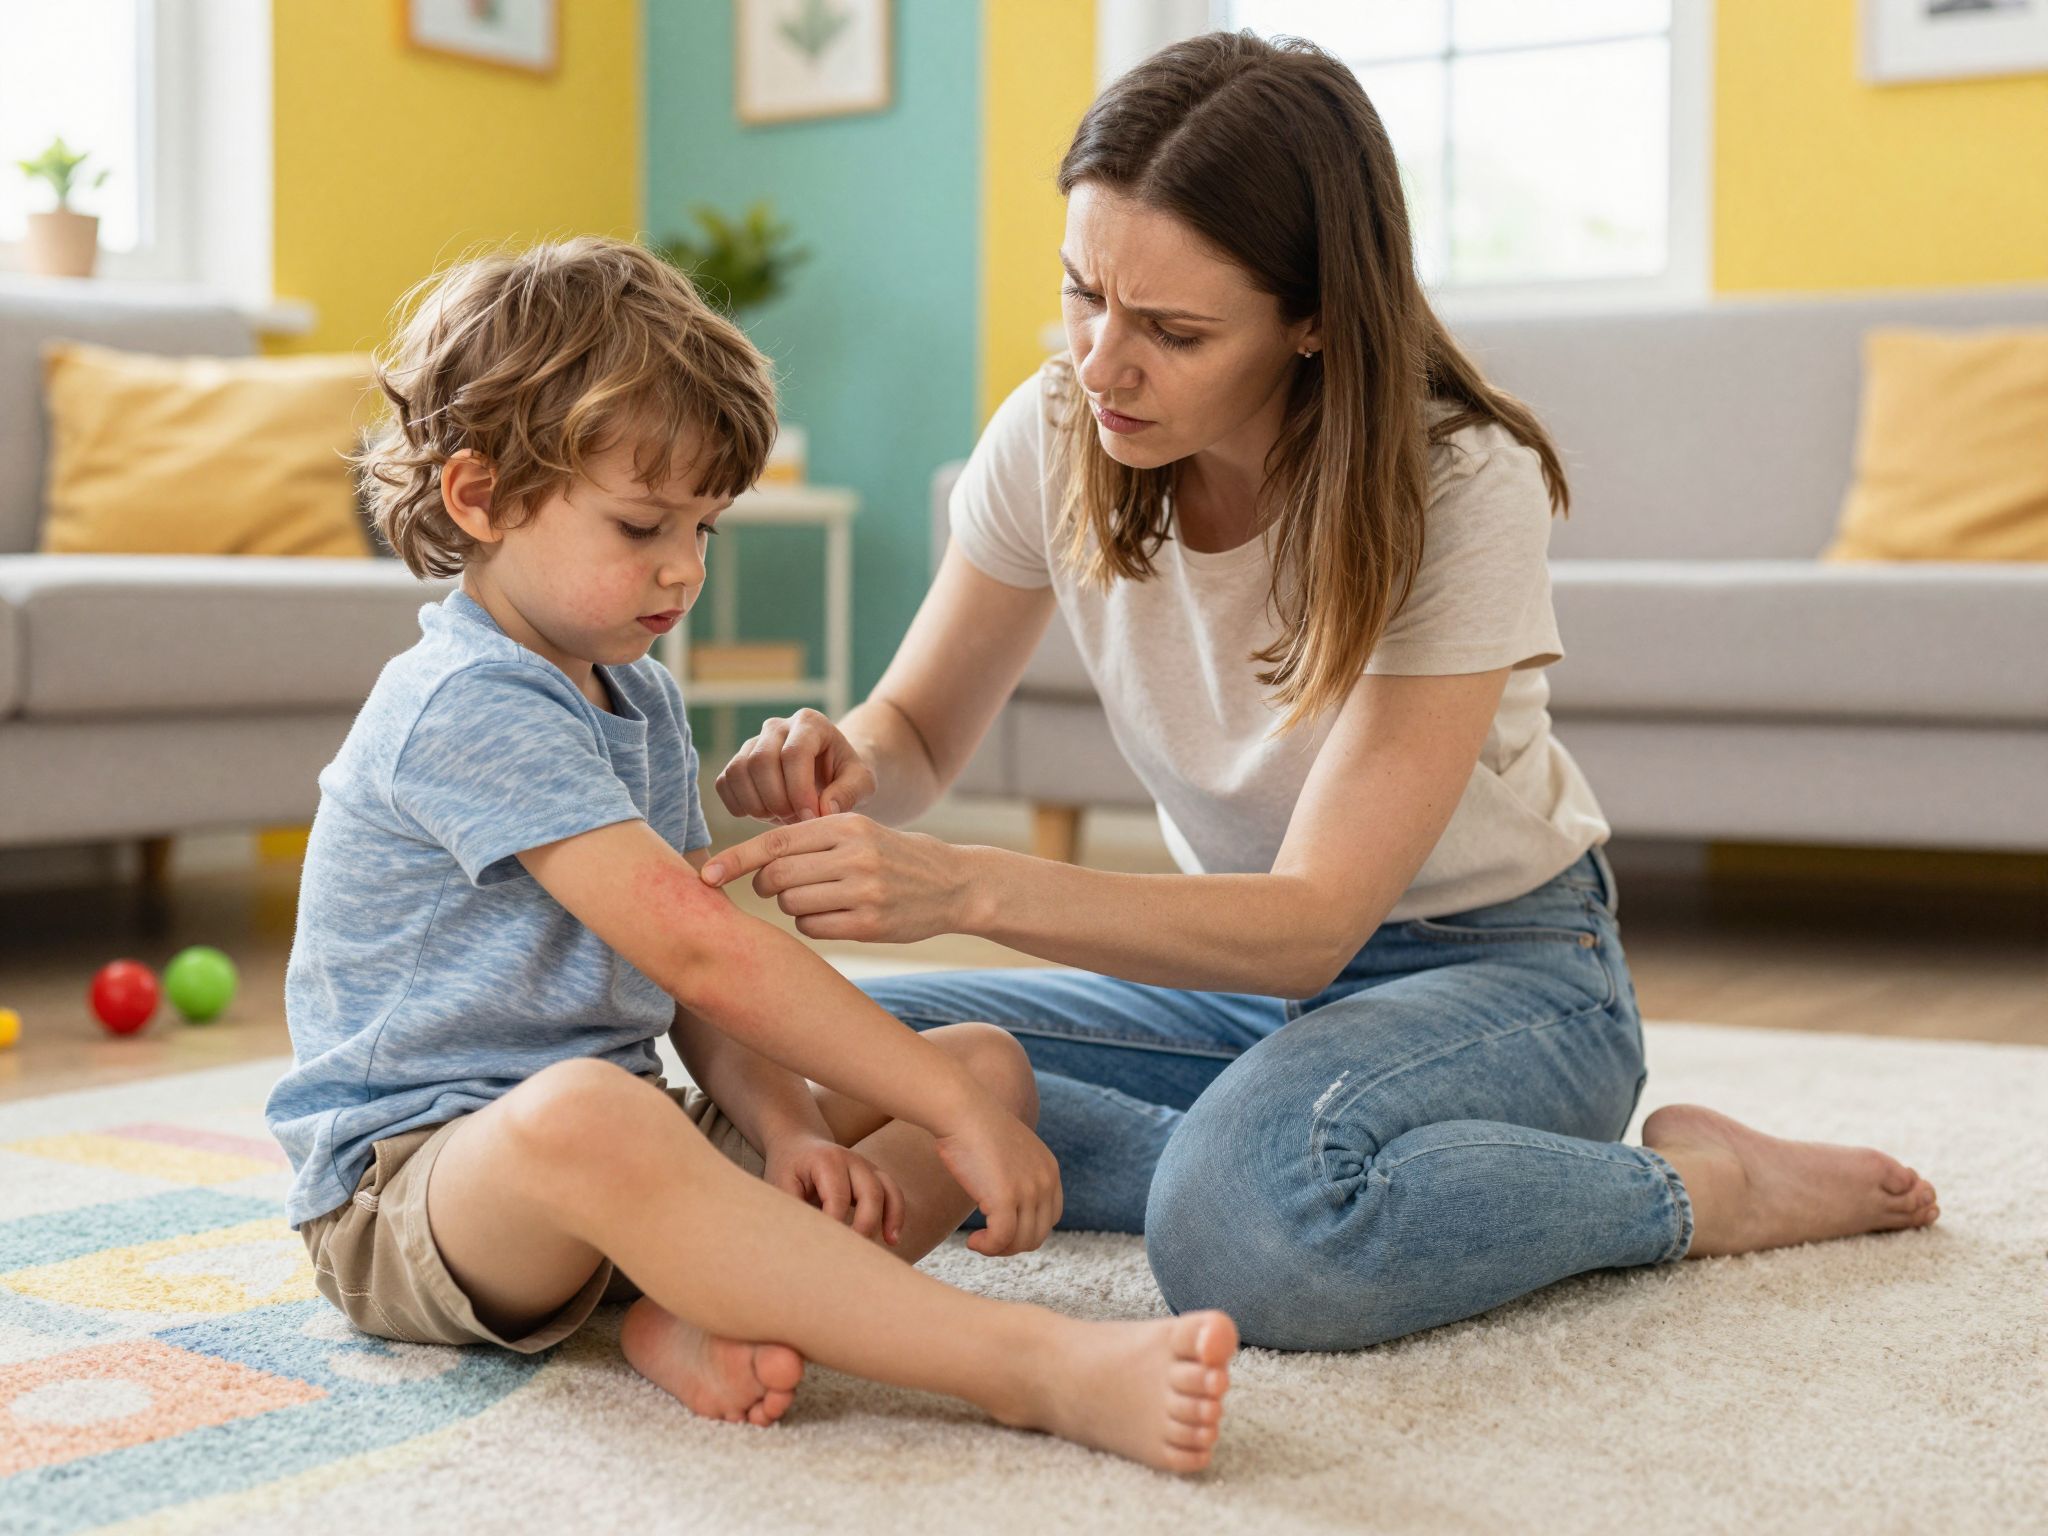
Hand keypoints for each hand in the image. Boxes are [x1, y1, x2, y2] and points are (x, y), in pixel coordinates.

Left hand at [700, 814, 969, 943]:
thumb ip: (812, 838)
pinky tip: (835, 916)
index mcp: (845, 825)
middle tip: (779, 887)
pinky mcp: (870, 924)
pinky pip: (813, 929)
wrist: (954, 884)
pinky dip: (812, 925)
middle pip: (776, 877)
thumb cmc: (892, 856)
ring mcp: (863, 892)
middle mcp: (853, 856)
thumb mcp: (859, 832)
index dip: (735, 860)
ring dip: (793, 906)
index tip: (705, 876)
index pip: (774, 842)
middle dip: (767, 886)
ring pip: (792, 905)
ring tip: (820, 898)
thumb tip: (751, 862)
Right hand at [715, 708, 876, 824]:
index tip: (811, 817)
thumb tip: (824, 809)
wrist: (830, 775)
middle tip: (796, 821)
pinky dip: (739, 805)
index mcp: (810, 723)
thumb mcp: (863, 783)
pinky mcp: (738, 762)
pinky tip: (764, 815)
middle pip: (761, 761)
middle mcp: (777, 727)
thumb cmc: (847, 778)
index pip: (794, 753)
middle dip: (777, 799)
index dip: (799, 790)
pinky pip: (724, 783)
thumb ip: (849, 793)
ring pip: (738, 771)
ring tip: (781, 818)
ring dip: (756, 804)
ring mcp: (753, 743)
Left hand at [763, 1134, 905, 1246]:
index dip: (835, 1226)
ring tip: (889, 1244)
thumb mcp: (780, 1186)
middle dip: (866, 1225)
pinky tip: (892, 1238)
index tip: (827, 1251)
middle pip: (871, 1192)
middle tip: (853, 1254)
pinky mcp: (874, 1176)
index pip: (838, 1198)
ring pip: (889, 1191)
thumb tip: (802, 1242)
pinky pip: (893, 1193)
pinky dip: (896, 1214)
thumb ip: (793, 1210)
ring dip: (890, 1219)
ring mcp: (867, 1166)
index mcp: (826, 1161)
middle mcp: (852, 1160)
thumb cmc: (788, 1169)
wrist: (797, 1144)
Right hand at [932, 1100, 1063, 1256]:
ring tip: (978, 1241)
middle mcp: (1045, 1181)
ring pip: (1020, 1242)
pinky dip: (987, 1247)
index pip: (1049, 1218)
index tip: (1000, 1230)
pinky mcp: (1006, 1197)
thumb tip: (1007, 1205)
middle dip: (1011, 1244)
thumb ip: (1017, 1176)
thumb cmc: (974, 1129)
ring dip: (998, 1249)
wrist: (961, 1109)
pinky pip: (1001, 1239)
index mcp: (1049, 1170)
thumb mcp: (1009, 1153)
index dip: (1025, 1231)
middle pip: (1038, 1234)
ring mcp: (1028, 1189)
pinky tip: (972, 1242)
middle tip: (987, 1241)